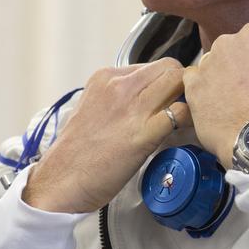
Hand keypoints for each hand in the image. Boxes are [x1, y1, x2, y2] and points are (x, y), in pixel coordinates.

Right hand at [22, 60, 190, 212]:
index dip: (163, 82)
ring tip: (184, 118)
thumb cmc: (76, 153)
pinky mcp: (143, 134)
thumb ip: (116, 99)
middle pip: (169, 67)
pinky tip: (182, 131)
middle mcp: (119, 86)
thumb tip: (143, 100)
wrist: (60, 182)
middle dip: (181, 85)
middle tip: (180, 106)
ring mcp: (131, 108)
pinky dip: (188, 119)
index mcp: (105, 78)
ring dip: (188, 98)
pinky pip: (180, 113)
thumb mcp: (92, 109)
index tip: (166, 98)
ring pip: (178, 81)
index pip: (151, 66)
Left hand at [183, 22, 248, 168]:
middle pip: (237, 55)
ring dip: (225, 84)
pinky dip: (206, 97)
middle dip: (245, 73)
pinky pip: (196, 86)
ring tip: (241, 109)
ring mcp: (206, 64)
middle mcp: (227, 42)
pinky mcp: (191, 87)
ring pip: (217, 70)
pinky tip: (222, 112)